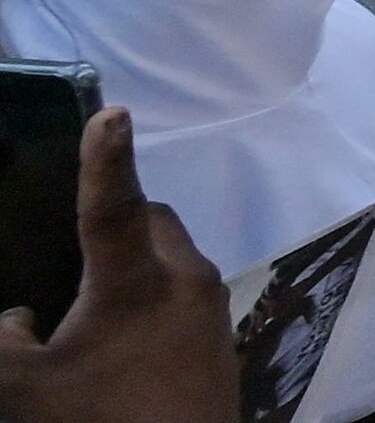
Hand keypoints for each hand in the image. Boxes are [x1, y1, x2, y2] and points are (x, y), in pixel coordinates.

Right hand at [0, 107, 230, 422]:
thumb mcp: (26, 391)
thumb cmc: (100, 421)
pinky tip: (125, 340)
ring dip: (138, 263)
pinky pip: (186, 294)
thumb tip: (17, 319)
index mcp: (136, 283)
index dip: (107, 157)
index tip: (112, 112)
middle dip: (119, 220)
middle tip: (75, 250)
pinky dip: (156, 297)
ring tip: (94, 305)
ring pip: (174, 258)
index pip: (115, 204)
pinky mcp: (223, 339)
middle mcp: (184, 282)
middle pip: (152, 223)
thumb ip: (3, 345)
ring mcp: (211, 310)